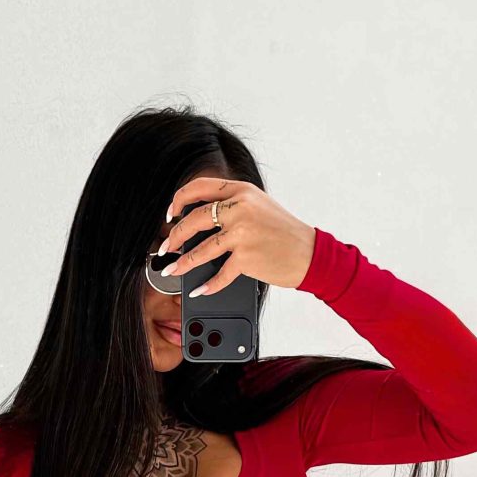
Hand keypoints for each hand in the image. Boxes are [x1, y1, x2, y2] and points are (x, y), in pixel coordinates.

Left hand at [162, 176, 314, 296]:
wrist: (310, 253)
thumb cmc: (285, 232)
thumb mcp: (259, 206)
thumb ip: (233, 205)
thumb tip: (199, 219)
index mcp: (242, 191)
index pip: (199, 187)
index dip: (179, 200)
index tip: (171, 214)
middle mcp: (241, 208)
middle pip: (194, 219)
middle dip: (174, 236)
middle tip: (166, 247)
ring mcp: (243, 233)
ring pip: (201, 249)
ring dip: (183, 263)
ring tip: (172, 270)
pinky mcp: (247, 257)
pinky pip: (220, 274)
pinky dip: (208, 285)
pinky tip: (200, 289)